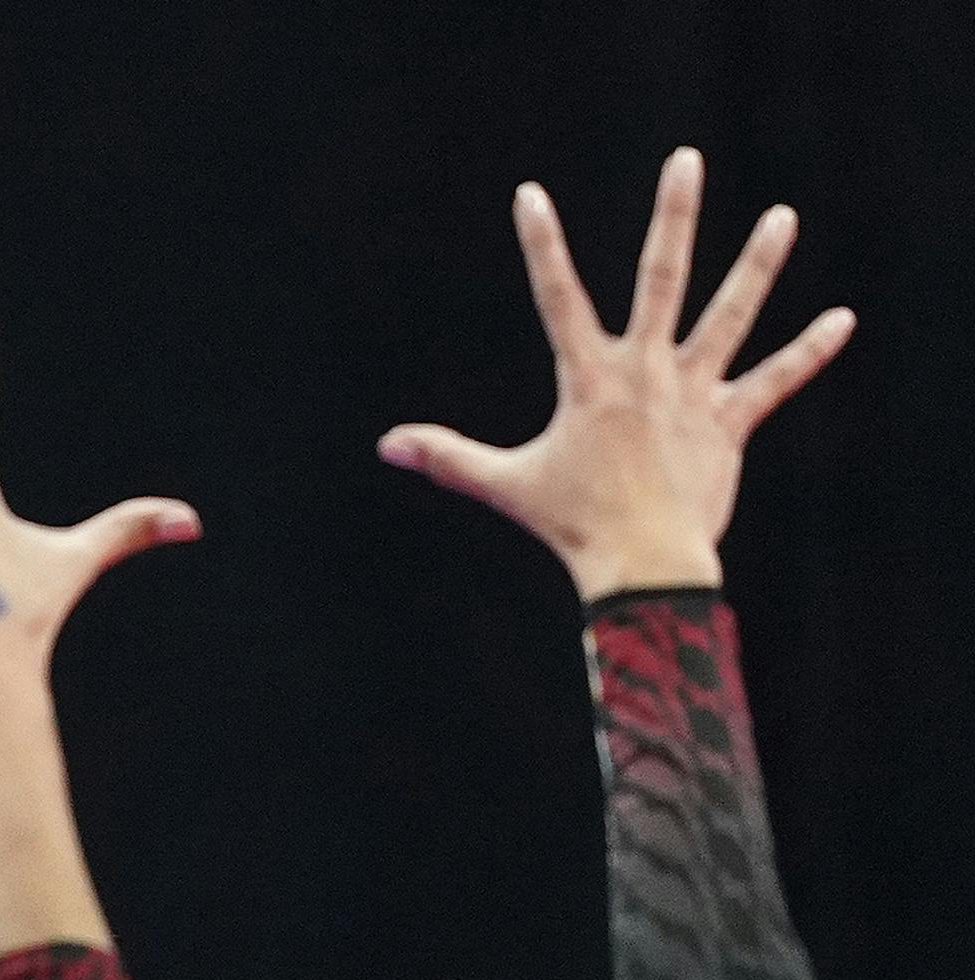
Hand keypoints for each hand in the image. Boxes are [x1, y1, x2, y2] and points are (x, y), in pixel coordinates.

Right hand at [378, 148, 854, 600]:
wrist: (643, 568)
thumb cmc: (571, 528)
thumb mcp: (505, 485)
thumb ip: (450, 457)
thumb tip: (387, 444)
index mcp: (591, 380)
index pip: (558, 298)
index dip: (541, 245)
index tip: (531, 194)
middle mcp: (646, 372)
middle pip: (663, 277)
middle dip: (674, 216)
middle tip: (686, 160)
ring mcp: (693, 394)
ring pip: (731, 316)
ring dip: (759, 264)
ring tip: (783, 216)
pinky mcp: (730, 424)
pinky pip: (774, 380)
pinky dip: (809, 351)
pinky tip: (842, 320)